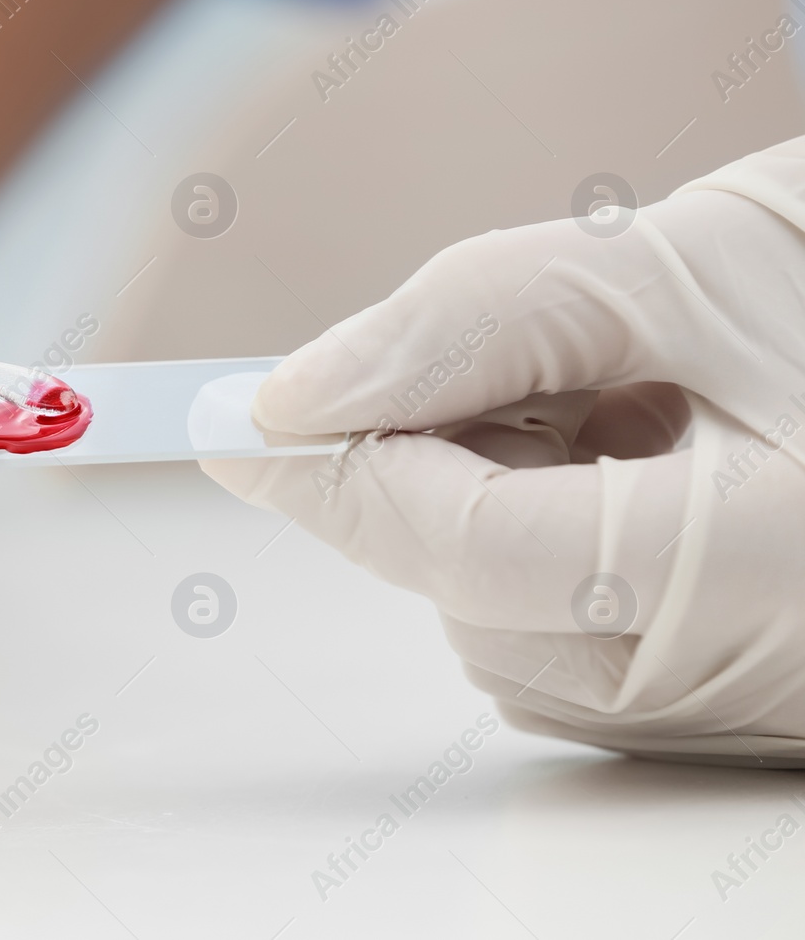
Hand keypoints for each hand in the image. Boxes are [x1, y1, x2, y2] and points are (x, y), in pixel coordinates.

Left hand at [205, 172, 804, 762]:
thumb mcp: (689, 270)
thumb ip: (479, 321)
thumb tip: (297, 391)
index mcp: (755, 569)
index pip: (463, 543)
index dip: (330, 468)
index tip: (221, 417)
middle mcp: (732, 672)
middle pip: (465, 587)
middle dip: (429, 463)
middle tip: (503, 360)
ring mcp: (720, 702)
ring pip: (490, 614)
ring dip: (489, 492)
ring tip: (618, 396)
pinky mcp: (704, 698)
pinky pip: (551, 630)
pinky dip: (537, 532)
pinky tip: (632, 455)